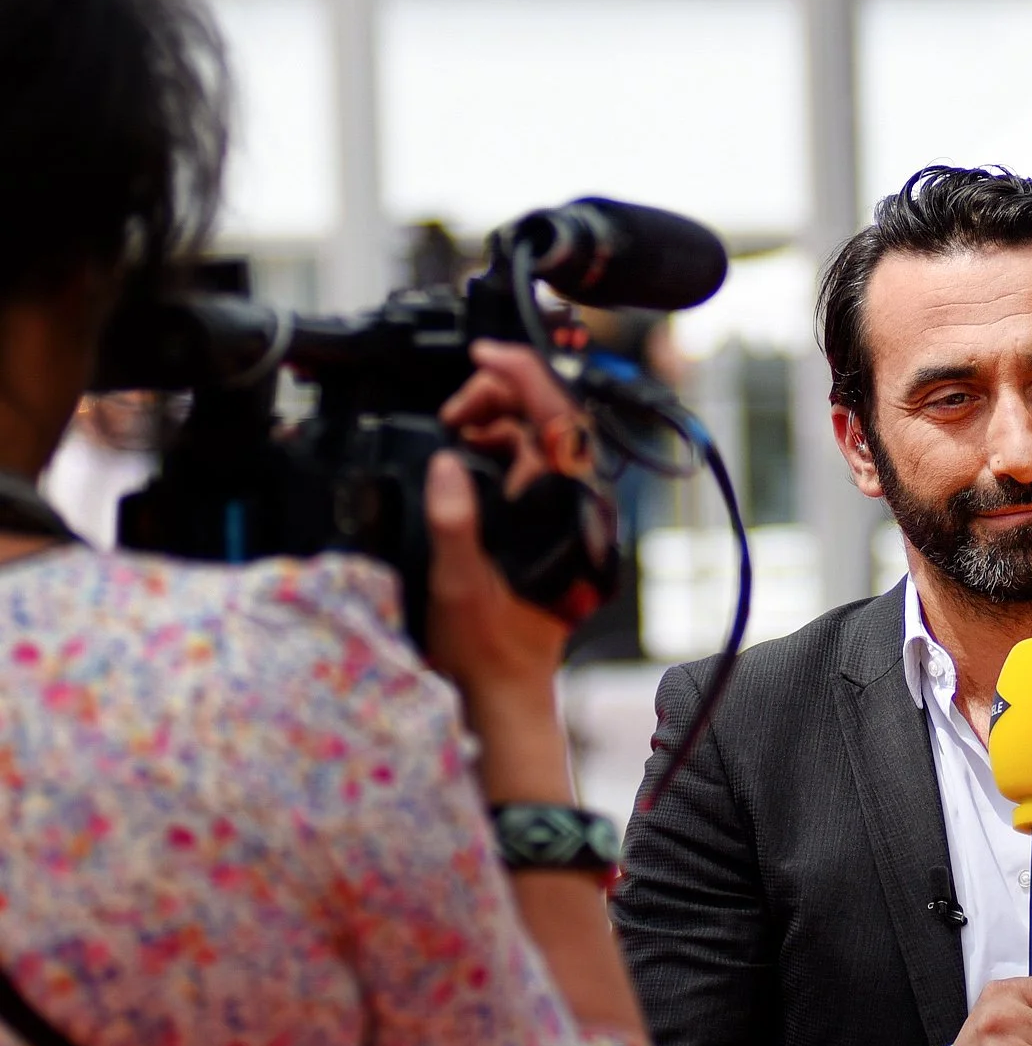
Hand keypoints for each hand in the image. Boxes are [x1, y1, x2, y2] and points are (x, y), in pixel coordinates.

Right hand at [426, 340, 587, 707]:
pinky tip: (463, 457)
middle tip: (453, 413)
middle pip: (547, 419)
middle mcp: (570, 504)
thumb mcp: (460, 585)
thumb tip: (447, 462)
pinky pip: (524, 465)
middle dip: (498, 396)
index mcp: (563, 511)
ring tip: (453, 431)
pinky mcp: (543, 520)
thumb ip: (454, 521)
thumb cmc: (489, 649)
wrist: (504, 691)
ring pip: (534, 439)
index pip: (556, 419)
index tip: (484, 354)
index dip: (523, 374)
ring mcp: (558, 510)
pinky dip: (494, 447)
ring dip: (493, 421)